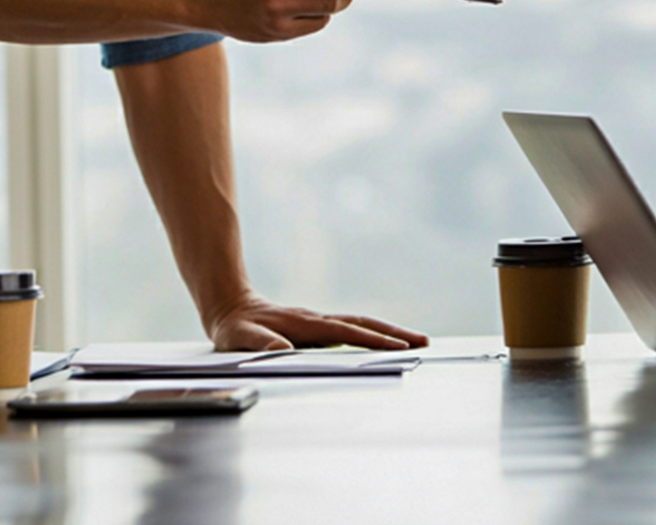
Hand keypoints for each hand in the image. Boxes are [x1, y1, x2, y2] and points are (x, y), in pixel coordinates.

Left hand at [203, 290, 428, 351]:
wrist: (231, 305)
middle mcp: (317, 319)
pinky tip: (386, 342)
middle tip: (424, 343)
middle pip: (363, 324)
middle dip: (394, 333)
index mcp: (304, 324)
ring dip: (389, 332)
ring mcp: (320, 321)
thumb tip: (282, 350)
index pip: (346, 332)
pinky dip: (375, 333)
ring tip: (417, 342)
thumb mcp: (239, 337)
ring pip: (362, 324)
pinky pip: (353, 328)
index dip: (372, 340)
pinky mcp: (319, 327)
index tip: (398, 348)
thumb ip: (259, 343)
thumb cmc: (235, 327)